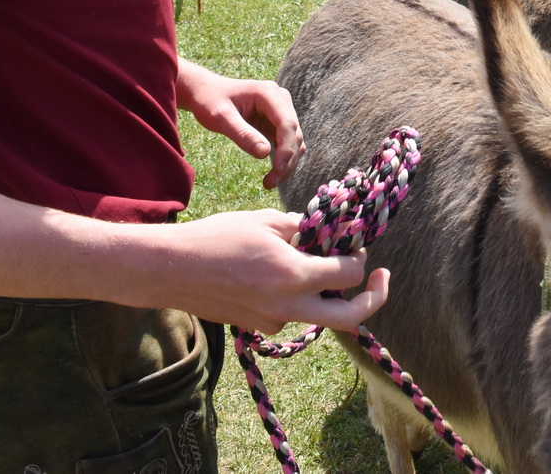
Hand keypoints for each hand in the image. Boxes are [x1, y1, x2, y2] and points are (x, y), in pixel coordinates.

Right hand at [143, 209, 389, 334]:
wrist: (170, 271)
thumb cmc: (217, 238)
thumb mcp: (266, 221)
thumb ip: (304, 228)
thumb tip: (331, 229)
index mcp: (292, 276)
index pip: (348, 274)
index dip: (359, 256)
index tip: (357, 242)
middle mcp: (287, 307)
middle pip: (350, 318)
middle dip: (373, 298)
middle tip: (380, 277)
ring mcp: (272, 322)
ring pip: (319, 313)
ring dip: (328, 291)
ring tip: (316, 260)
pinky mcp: (258, 328)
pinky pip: (291, 313)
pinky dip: (299, 295)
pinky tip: (282, 272)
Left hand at [176, 61, 304, 187]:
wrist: (205, 92)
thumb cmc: (209, 102)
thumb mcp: (220, 118)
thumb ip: (242, 134)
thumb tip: (265, 154)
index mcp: (268, 93)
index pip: (287, 123)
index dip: (286, 148)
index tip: (277, 169)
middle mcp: (280, 100)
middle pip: (294, 134)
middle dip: (287, 160)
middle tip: (270, 183)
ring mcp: (281, 110)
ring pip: (295, 140)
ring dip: (287, 163)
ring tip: (269, 182)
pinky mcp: (277, 122)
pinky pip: (287, 143)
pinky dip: (282, 159)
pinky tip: (272, 174)